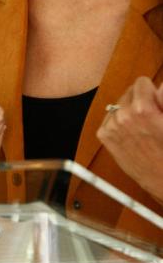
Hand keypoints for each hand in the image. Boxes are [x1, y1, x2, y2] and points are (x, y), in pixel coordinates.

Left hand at [97, 77, 162, 202]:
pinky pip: (110, 118)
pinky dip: (119, 122)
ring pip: (118, 104)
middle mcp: (123, 115)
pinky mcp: (105, 136)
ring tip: (143, 128)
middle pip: (129, 92)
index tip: (158, 104)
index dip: (152, 92)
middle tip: (152, 117)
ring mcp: (112, 126)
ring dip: (129, 111)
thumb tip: (158, 87)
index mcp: (143, 109)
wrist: (162, 179)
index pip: (141, 82)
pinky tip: (132, 134)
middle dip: (140, 100)